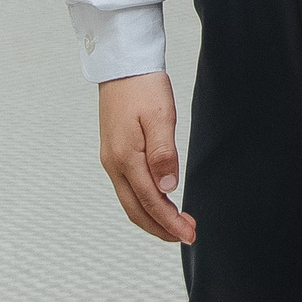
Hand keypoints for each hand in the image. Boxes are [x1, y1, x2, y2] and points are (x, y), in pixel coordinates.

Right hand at [97, 72, 193, 243]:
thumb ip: (163, 153)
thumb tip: (168, 187)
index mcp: (125, 157)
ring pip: (131, 202)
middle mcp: (114, 164)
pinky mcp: (114, 153)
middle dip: (161, 228)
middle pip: (136, 210)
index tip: (189, 234)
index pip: (150, 201)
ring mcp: (111, 160)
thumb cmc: (143, 86)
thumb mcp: (161, 116)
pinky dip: (144, 203)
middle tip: (187, 235)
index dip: (170, 222)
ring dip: (153, 218)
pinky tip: (159, 202)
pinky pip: (128, 188)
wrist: (122, 65)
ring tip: (177, 224)